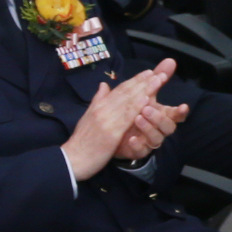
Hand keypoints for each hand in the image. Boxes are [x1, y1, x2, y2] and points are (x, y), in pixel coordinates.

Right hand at [59, 59, 183, 181]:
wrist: (72, 159)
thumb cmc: (82, 141)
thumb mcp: (88, 117)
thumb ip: (98, 101)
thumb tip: (104, 85)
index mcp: (99, 106)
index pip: (119, 90)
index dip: (135, 80)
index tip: (148, 72)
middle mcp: (103, 109)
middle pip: (126, 92)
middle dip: (144, 81)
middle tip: (159, 72)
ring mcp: (106, 120)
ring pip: (128, 101)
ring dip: (145, 89)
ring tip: (158, 80)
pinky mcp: (110, 133)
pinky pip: (126, 118)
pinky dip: (137, 107)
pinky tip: (148, 99)